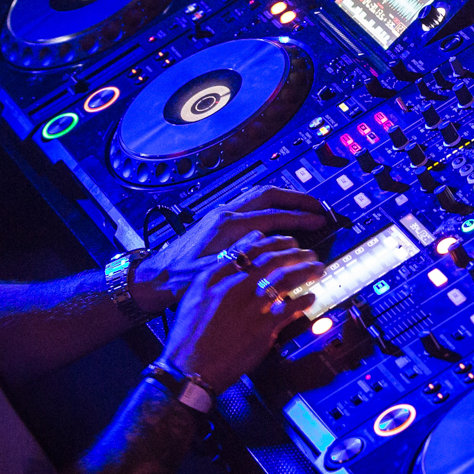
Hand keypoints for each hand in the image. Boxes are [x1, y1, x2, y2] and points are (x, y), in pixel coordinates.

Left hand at [129, 184, 328, 314]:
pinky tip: (278, 214)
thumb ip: (242, 261)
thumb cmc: (177, 279)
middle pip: (269, 194)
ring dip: (284, 198)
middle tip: (318, 205)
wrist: (154, 276)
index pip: (274, 215)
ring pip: (259, 195)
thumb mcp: (213, 274)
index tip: (320, 220)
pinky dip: (270, 204)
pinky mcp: (217, 219)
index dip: (301, 218)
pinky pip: (250, 203)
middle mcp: (225, 214)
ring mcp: (220, 214)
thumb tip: (272, 255)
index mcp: (227, 226)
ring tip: (303, 205)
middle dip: (297, 198)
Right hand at [159, 236, 324, 388]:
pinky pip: (290, 309)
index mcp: (215, 276)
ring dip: (306, 271)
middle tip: (308, 253)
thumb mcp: (195, 295)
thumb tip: (235, 257)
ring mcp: (250, 307)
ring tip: (317, 269)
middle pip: (272, 261)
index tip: (287, 241)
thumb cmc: (189, 334)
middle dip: (295, 253)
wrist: (188, 367)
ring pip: (285, 280)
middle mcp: (234, 288)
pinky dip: (304, 302)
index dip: (274, 242)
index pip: (249, 250)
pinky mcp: (262, 329)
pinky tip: (311, 298)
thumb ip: (217, 272)